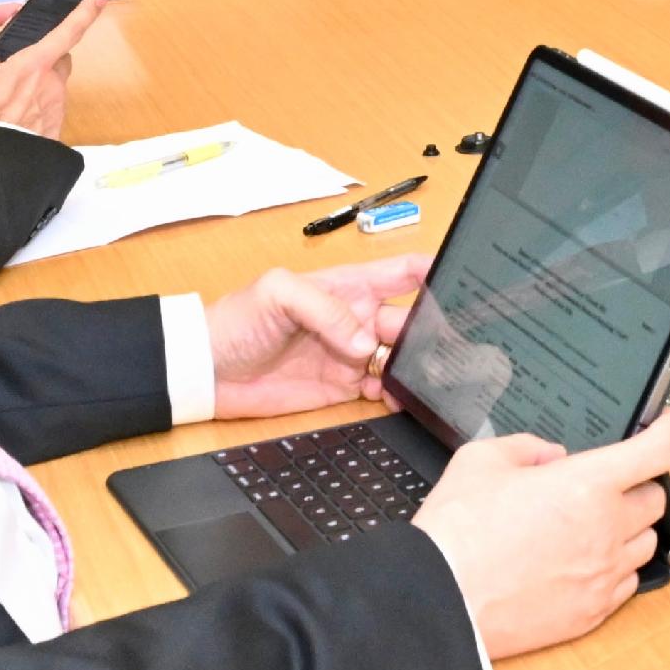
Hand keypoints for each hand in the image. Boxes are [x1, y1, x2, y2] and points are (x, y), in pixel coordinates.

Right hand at [0, 0, 105, 139]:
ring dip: (33, 92)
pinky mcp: (52, 132)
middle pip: (58, 63)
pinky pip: (43, 115)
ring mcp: (55, 109)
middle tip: (18, 70)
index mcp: (38, 62)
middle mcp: (53, 84)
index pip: (68, 29)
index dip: (84, 11)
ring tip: (3, 104)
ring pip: (50, 91)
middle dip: (45, 61)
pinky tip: (8, 123)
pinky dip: (29, 116)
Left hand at [207, 259, 432, 417]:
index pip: (403, 271)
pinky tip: (399, 398)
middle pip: (411, 320)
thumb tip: (365, 343)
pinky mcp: (342, 388)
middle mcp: (357, 318)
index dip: (435, 272)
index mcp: (348, 285)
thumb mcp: (278, 294)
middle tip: (453, 348)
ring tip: (433, 378)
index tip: (463, 282)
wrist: (206, 371)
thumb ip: (325, 309)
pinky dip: (396, 394)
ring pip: (401, 357)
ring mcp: (351, 354)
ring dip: (418, 366)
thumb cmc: (237, 319)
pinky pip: (381, 389)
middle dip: (434, 331)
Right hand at [414, 411, 669, 657]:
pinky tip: (581, 563)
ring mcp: (603, 575)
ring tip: (587, 527)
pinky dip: (613, 568)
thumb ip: (527, 448)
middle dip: (636, 485)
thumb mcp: (481, 461)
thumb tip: (551, 458)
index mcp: (587, 484)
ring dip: (627, 529)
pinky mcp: (592, 613)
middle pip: (654, 499)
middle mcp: (607, 529)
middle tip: (603, 485)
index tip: (667, 424)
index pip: (659, 450)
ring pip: (645, 544)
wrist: (436, 602)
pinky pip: (625, 583)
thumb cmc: (456, 532)